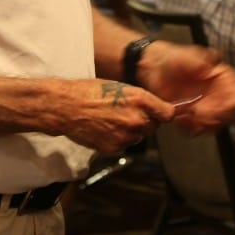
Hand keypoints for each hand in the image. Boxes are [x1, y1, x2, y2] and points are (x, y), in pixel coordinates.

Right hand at [61, 78, 175, 153]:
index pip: (168, 113)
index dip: (164, 113)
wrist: (67, 107)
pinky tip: (105, 129)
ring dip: (131, 132)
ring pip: (139, 137)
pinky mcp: (115, 148)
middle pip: (154, 126)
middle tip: (127, 114)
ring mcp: (126, 136)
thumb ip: (140, 99)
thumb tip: (154, 108)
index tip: (161, 113)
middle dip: (145, 122)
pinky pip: (124, 145)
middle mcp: (136, 119)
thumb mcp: (120, 87)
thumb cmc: (89, 92)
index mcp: (140, 100)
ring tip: (112, 120)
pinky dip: (118, 139)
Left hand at [137, 41, 234, 134]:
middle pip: (229, 112)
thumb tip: (209, 67)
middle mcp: (216, 93)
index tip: (227, 106)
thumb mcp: (185, 55)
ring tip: (190, 117)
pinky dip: (191, 128)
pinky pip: (198, 128)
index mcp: (220, 77)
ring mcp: (205, 105)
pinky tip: (181, 119)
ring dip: (205, 125)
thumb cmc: (171, 58)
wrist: (153, 68)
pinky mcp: (192, 115)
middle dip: (218, 116)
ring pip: (216, 124)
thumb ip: (198, 61)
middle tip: (202, 113)